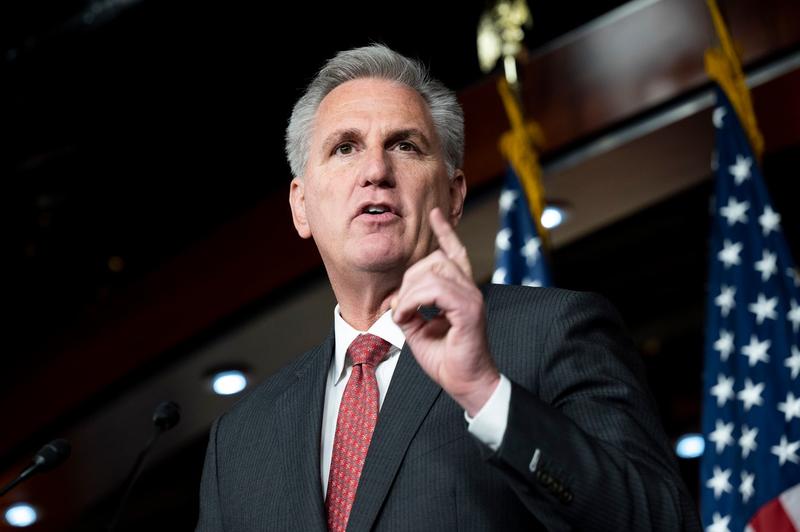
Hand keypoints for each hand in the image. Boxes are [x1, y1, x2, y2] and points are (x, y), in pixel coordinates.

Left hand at [391, 207, 499, 415]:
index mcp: (461, 292)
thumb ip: (411, 310)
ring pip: (432, 272)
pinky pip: (435, 290)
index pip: (454, 253)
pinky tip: (407, 317)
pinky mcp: (469, 309)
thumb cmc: (448, 361)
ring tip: (403, 316)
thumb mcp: (420, 331)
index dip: (445, 232)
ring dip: (409, 294)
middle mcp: (469, 289)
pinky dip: (413, 301)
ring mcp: (471, 297)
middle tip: (399, 309)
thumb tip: (397, 300)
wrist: (466, 384)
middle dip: (408, 279)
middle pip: (434, 260)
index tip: (436, 213)